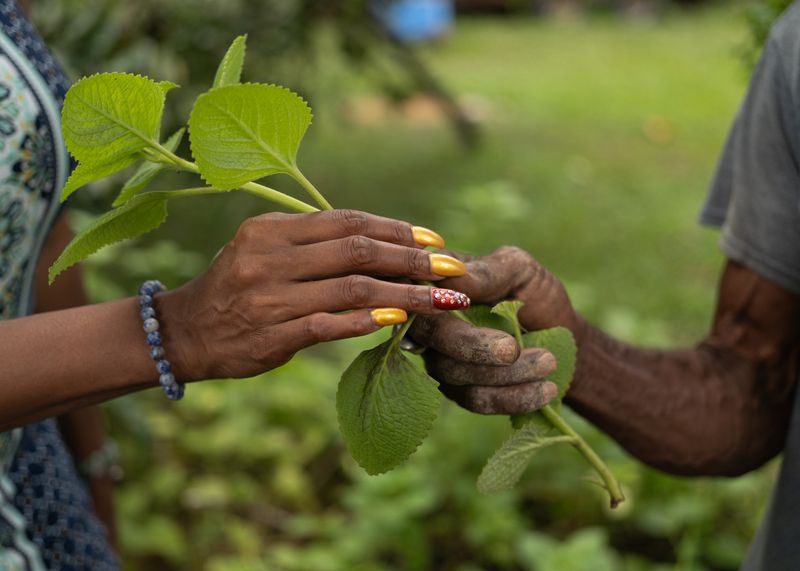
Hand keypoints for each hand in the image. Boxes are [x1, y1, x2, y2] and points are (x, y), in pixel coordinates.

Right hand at [158, 209, 467, 380]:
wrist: (186, 331)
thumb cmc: (238, 287)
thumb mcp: (266, 249)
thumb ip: (316, 243)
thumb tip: (383, 244)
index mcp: (273, 228)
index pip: (348, 221)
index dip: (397, 230)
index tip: (435, 241)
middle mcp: (271, 256)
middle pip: (358, 251)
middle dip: (412, 260)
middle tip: (452, 269)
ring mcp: (270, 296)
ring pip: (352, 288)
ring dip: (404, 294)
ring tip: (441, 300)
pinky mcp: (271, 334)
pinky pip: (329, 324)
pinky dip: (366, 321)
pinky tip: (397, 321)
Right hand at [410, 246, 580, 413]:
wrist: (563, 336)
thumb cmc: (536, 295)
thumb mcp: (519, 271)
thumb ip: (486, 271)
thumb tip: (448, 270)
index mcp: (437, 284)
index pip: (417, 289)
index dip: (430, 299)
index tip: (462, 302)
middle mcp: (429, 322)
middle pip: (432, 335)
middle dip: (472, 346)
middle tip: (512, 349)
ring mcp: (440, 358)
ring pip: (455, 373)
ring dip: (504, 373)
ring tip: (548, 362)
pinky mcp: (459, 391)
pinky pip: (475, 400)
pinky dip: (512, 397)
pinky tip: (544, 390)